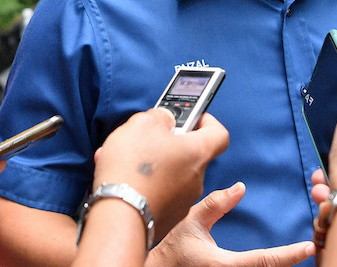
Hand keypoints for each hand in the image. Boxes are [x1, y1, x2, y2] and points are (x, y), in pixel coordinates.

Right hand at [93, 108, 228, 240]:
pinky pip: (158, 194)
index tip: (189, 118)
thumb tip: (166, 121)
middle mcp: (196, 180)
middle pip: (188, 155)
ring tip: (123, 161)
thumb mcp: (143, 124)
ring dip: (152, 165)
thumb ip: (161, 117)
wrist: (118, 218)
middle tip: (145, 139)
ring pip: (170, 174)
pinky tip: (122, 181)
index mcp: (198, 153)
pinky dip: (144, 185)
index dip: (205, 122)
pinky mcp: (165, 219)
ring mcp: (182, 202)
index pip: (219, 134)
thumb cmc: (133, 168)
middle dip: (167, 144)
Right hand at [147, 183, 314, 265]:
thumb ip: (216, 204)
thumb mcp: (191, 223)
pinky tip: (278, 262)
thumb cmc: (172, 251)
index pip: (265, 261)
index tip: (309, 247)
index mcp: (225, 266)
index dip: (290, 255)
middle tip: (312, 246)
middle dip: (290, 262)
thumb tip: (240, 187)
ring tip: (300, 256)